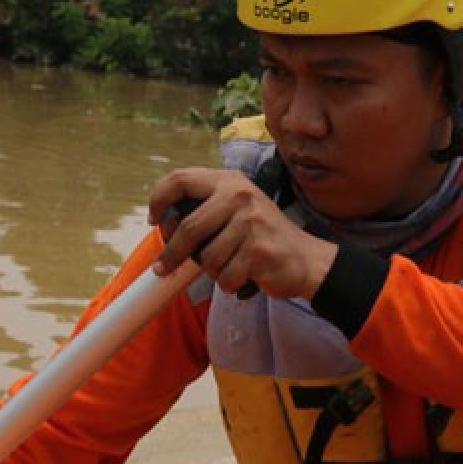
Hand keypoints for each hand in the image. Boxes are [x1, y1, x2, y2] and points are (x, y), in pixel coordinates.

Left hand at [148, 167, 336, 299]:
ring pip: (207, 258)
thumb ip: (207, 209)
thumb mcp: (239, 209)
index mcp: (231, 182)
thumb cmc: (266, 237)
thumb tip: (163, 225)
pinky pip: (225, 276)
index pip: (180, 180)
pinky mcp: (259, 250)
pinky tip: (247, 275)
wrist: (307, 259)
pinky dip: (231, 283)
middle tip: (164, 267)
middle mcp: (241, 196)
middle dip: (172, 253)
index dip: (158, 200)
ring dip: (213, 271)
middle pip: (188, 227)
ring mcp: (251, 222)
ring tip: (232, 266)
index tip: (154, 220)